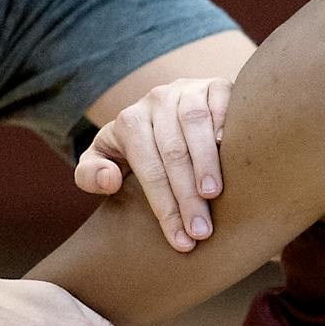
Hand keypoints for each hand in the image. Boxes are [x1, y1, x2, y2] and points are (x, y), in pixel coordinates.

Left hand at [74, 76, 231, 252]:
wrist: (163, 110)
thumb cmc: (137, 148)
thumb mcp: (105, 159)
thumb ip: (90, 174)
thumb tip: (108, 180)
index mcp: (129, 121)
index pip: (148, 169)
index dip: (164, 207)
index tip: (182, 240)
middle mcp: (157, 100)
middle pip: (173, 152)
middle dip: (188, 197)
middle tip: (201, 231)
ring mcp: (188, 89)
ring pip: (196, 126)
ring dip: (206, 162)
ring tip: (214, 196)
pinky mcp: (215, 85)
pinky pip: (223, 103)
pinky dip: (228, 125)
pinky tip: (234, 155)